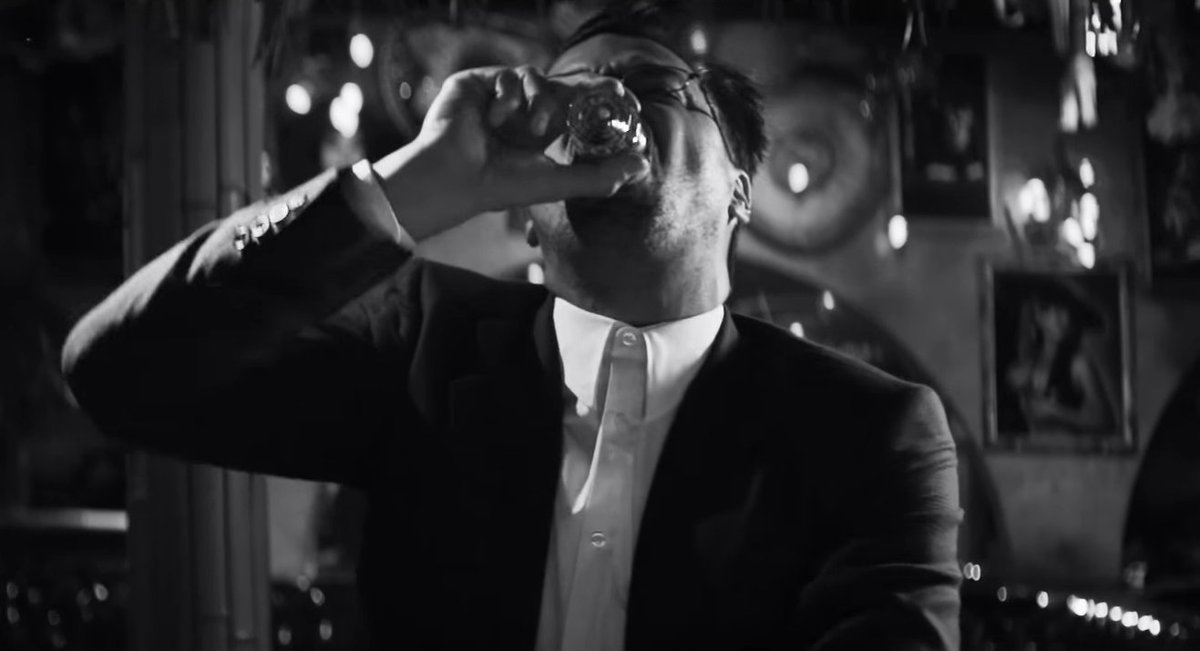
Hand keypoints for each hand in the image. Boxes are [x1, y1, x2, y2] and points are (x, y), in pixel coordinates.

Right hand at [375, 66, 649, 239]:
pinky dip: (509, 99)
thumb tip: (644, 165)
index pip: (576, 105)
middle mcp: (521, 111)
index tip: (627, 97)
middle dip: (587, 89)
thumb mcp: (559, 182)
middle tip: (613, 89)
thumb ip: (601, 177)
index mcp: (539, 131)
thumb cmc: (500, 186)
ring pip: (539, 78)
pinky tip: (494, 122)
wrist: (456, 179)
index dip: (601, 98)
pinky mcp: (479, 82)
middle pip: (562, 84)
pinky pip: (510, 76)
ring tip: (531, 130)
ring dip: (542, 103)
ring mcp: (500, 94)